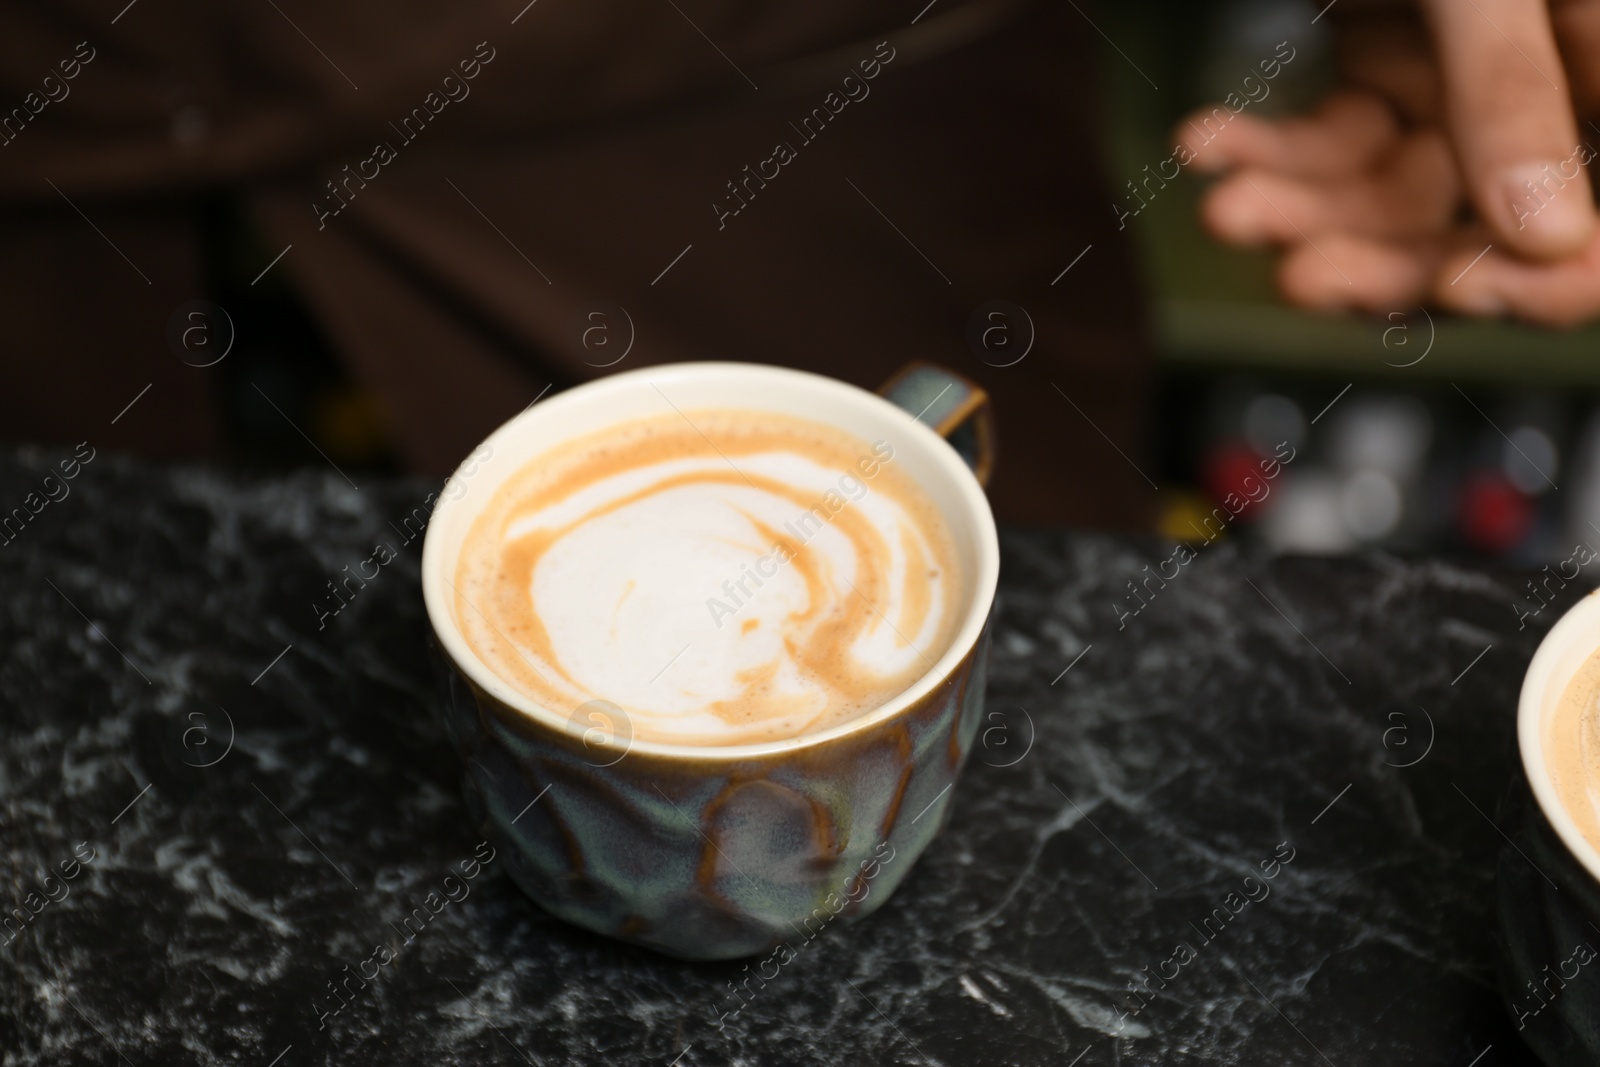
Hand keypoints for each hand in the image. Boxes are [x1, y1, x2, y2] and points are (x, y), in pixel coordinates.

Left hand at [1178, 0, 1599, 325]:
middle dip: (1385, 254)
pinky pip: (1331, 139)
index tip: (1465, 289)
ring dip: (1302, 210)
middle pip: (1481, 220)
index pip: (1594, 214)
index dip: (1550, 271)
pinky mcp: (1383, 61)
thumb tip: (1550, 239)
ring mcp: (1461, 73)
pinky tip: (1209, 143)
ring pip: (1388, 192)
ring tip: (1230, 207)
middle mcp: (1545, 73)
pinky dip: (1266, 151)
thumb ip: (1511, 90)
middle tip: (1303, 277)